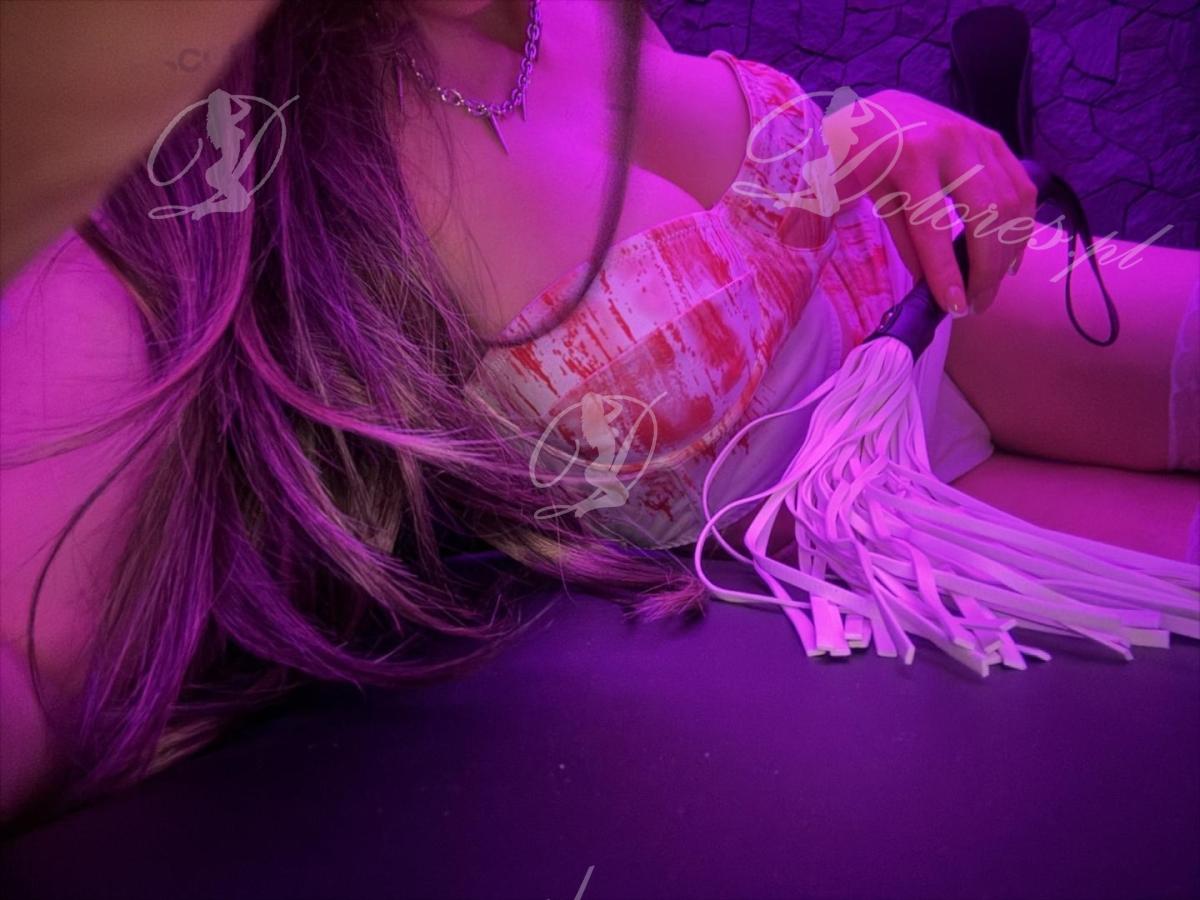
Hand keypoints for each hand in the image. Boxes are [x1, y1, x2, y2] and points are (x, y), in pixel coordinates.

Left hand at [822, 88, 1038, 315]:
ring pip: (1011, 202)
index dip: (947, 271)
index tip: (956, 307)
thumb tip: (930, 285)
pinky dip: (1021, 223)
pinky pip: (1020, 185)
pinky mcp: (992, 138)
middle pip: (985, 216)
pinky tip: (1010, 253)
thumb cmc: (862, 156)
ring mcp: (976, 137)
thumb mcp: (870, 197)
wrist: (874, 108)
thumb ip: (903, 238)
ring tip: (993, 285)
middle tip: (977, 304)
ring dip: (1008, 251)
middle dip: (986, 268)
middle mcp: (949, 143)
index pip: (934, 226)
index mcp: (908, 158)